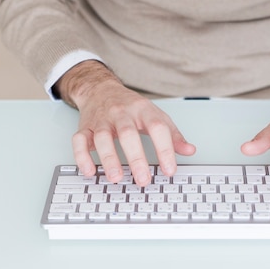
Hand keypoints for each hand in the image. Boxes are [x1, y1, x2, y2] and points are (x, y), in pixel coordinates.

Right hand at [56, 61, 195, 185]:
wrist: (101, 89)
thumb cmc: (131, 107)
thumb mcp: (155, 115)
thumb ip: (172, 134)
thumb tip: (190, 150)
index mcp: (143, 109)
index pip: (157, 127)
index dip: (165, 149)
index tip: (170, 170)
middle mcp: (121, 113)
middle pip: (128, 133)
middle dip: (136, 158)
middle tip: (143, 179)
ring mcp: (101, 120)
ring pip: (102, 137)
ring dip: (109, 158)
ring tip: (116, 178)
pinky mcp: (85, 127)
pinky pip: (79, 140)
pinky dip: (82, 156)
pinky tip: (89, 171)